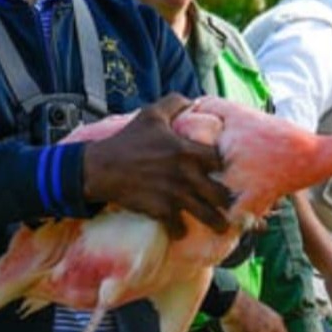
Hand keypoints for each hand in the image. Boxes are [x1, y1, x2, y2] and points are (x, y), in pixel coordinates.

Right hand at [83, 94, 230, 238]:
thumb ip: (174, 104)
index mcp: (186, 150)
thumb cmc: (127, 140)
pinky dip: (180, 230)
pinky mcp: (161, 211)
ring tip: (222, 227)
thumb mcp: (151, 114)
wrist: (101, 168)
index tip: (223, 172)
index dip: (223, 166)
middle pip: (219, 193)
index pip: (219, 160)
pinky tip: (182, 230)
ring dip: (215, 222)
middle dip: (226, 200)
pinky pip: (179, 227)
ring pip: (205, 214)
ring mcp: (174, 195)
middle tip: (229, 204)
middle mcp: (185, 174)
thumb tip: (191, 101)